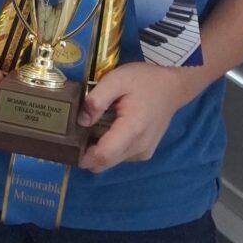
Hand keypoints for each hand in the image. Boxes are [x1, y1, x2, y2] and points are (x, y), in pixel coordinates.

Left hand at [78, 62, 196, 171]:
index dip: (84, 156)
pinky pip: (120, 157)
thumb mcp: (116, 79)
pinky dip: (109, 148)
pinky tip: (106, 130)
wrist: (172, 87)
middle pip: (106, 163)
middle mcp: (139, 148)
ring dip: (98, 151)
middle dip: (87, 155)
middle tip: (75, 135)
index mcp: (132, 129)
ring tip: (91, 128)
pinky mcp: (144, 152)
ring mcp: (143, 152)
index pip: (104, 156)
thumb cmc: (144, 81)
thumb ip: (97, 99)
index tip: (69, 146)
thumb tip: (81, 121)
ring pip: (112, 162)